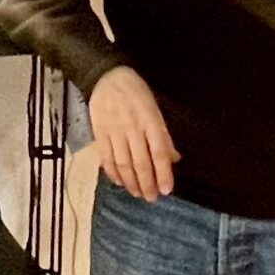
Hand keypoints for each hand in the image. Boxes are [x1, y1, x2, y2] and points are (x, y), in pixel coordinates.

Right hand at [88, 67, 177, 201]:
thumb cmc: (137, 93)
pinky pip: (106, 158)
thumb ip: (164, 136)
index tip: (167, 190)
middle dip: (147, 184)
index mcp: (151, 120)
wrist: (107, 77)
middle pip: (141, 162)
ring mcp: (115, 131)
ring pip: (124, 163)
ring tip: (137, 193)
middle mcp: (133, 128)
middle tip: (152, 198)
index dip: (164, 173)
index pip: (159, 152)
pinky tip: (119, 182)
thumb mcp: (156, 109)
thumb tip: (174, 159)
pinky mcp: (100, 133)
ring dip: (131, 182)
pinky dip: (113, 173)